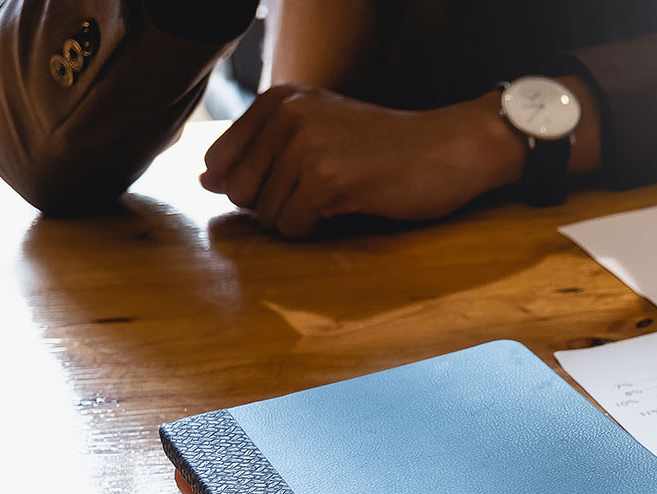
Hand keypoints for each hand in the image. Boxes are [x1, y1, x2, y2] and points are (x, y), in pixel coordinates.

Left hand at [199, 85, 521, 237]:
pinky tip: (350, 206)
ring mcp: (305, 146)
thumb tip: (205, 181)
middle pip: (241, 192)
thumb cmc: (389, 148)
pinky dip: (317, 230)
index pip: (220, 162)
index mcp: (280, 100)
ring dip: (302, 219)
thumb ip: (262, 150)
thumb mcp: (321, 130)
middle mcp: (286, 116)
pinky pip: (293, 227)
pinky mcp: (327, 179)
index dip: (254, 186)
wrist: (451, 149)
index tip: (298, 182)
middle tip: (323, 192)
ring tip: (343, 196)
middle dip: (276, 205)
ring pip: (267, 215)